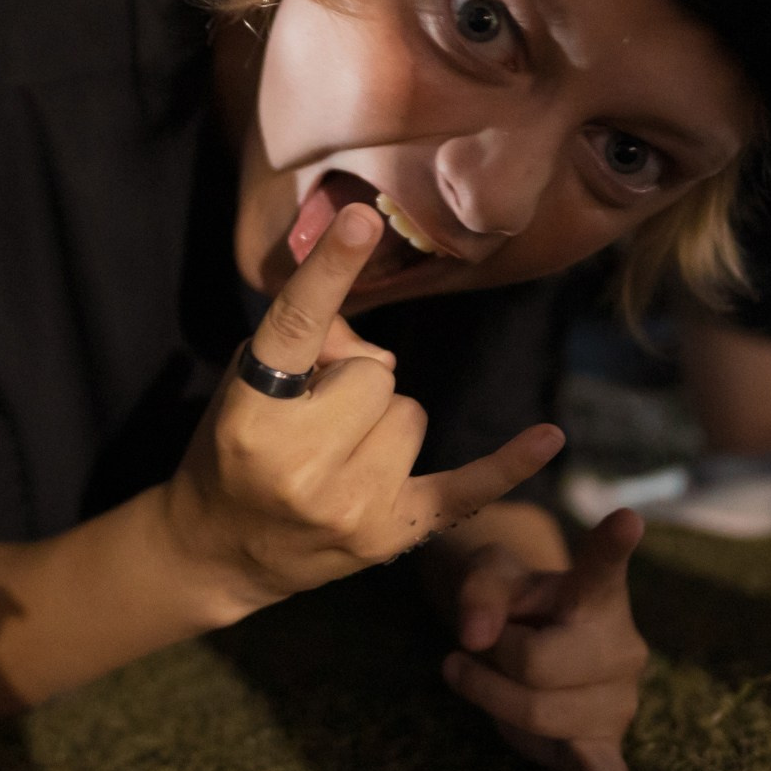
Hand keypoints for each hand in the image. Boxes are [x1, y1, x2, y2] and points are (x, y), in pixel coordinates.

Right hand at [166, 204, 565, 610]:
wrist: (220, 551)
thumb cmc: (233, 450)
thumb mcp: (243, 384)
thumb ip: (306, 343)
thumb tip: (372, 345)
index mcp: (251, 415)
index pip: (296, 327)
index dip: (330, 272)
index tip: (360, 219)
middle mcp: (299, 464)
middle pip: (376, 372)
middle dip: (353, 383)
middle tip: (316, 418)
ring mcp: (349, 505)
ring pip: (411, 413)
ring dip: (381, 423)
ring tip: (338, 454)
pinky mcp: (389, 534)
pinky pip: (466, 486)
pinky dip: (507, 464)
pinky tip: (550, 438)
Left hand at [442, 508, 653, 770]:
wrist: (529, 636)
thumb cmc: (509, 598)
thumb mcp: (484, 577)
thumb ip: (477, 593)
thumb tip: (475, 638)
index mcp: (592, 593)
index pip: (601, 567)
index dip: (611, 544)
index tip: (627, 520)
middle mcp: (619, 645)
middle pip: (537, 667)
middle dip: (493, 661)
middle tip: (477, 647)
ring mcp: (617, 700)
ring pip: (540, 716)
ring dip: (497, 702)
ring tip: (489, 678)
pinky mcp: (602, 745)